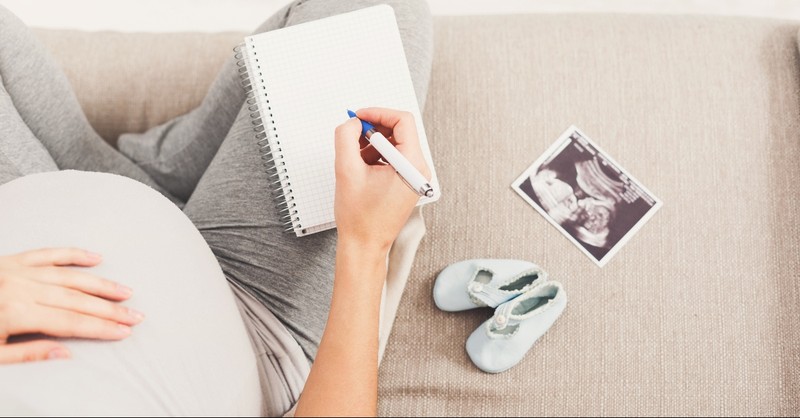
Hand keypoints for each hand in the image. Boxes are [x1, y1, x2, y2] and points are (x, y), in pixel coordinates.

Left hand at [0, 248, 142, 363]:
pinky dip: (74, 254)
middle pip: (76, 299)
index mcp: (14, 312)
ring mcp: (17, 270)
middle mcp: (19, 287)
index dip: (100, 328)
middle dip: (110, 309)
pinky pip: (48, 253)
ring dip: (100, 284)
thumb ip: (25, 355)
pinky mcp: (12, 260)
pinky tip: (95, 258)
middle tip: (135, 315)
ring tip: (124, 292)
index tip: (123, 331)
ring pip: (69, 276)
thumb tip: (64, 354)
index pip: (69, 322)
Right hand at [333, 107, 430, 251]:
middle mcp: (420, 169)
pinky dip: (376, 156)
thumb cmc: (359, 217)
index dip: (378, 113)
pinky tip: (362, 168)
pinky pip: (394, 157)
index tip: (358, 117)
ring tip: (355, 159)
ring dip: (373, 144)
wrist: (364, 245)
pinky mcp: (408, 182)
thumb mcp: (346, 170)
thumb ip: (346, 137)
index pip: (402, 121)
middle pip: (400, 131)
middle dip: (373, 130)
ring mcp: (416, 177)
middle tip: (353, 135)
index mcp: (412, 164)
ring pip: (395, 144)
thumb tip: (352, 122)